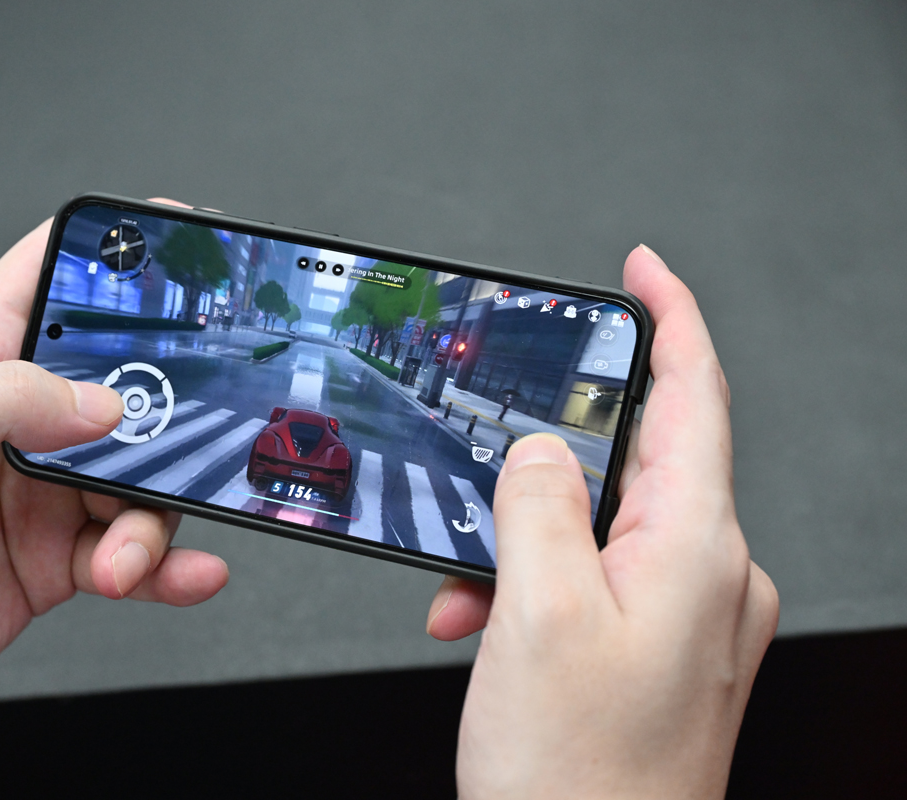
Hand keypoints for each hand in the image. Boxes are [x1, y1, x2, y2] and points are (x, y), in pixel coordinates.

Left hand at [0, 219, 229, 798]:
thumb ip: (3, 399)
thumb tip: (101, 402)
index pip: (47, 279)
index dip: (108, 254)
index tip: (174, 242)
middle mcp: (15, 422)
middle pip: (124, 387)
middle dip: (163, 412)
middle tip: (175, 441)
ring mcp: (43, 492)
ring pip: (141, 477)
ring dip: (154, 517)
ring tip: (126, 554)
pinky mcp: (59, 557)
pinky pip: (136, 549)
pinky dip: (169, 563)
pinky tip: (184, 573)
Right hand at [425, 246, 777, 797]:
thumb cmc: (581, 778)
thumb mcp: (535, 612)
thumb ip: (537, 503)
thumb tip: (541, 451)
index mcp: (696, 549)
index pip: (694, 395)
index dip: (669, 318)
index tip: (641, 271)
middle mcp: (708, 576)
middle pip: (633, 462)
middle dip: (542, 467)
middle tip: (486, 484)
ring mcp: (686, 616)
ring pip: (596, 526)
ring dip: (521, 544)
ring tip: (471, 595)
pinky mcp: (655, 648)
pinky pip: (590, 580)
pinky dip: (530, 587)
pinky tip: (485, 624)